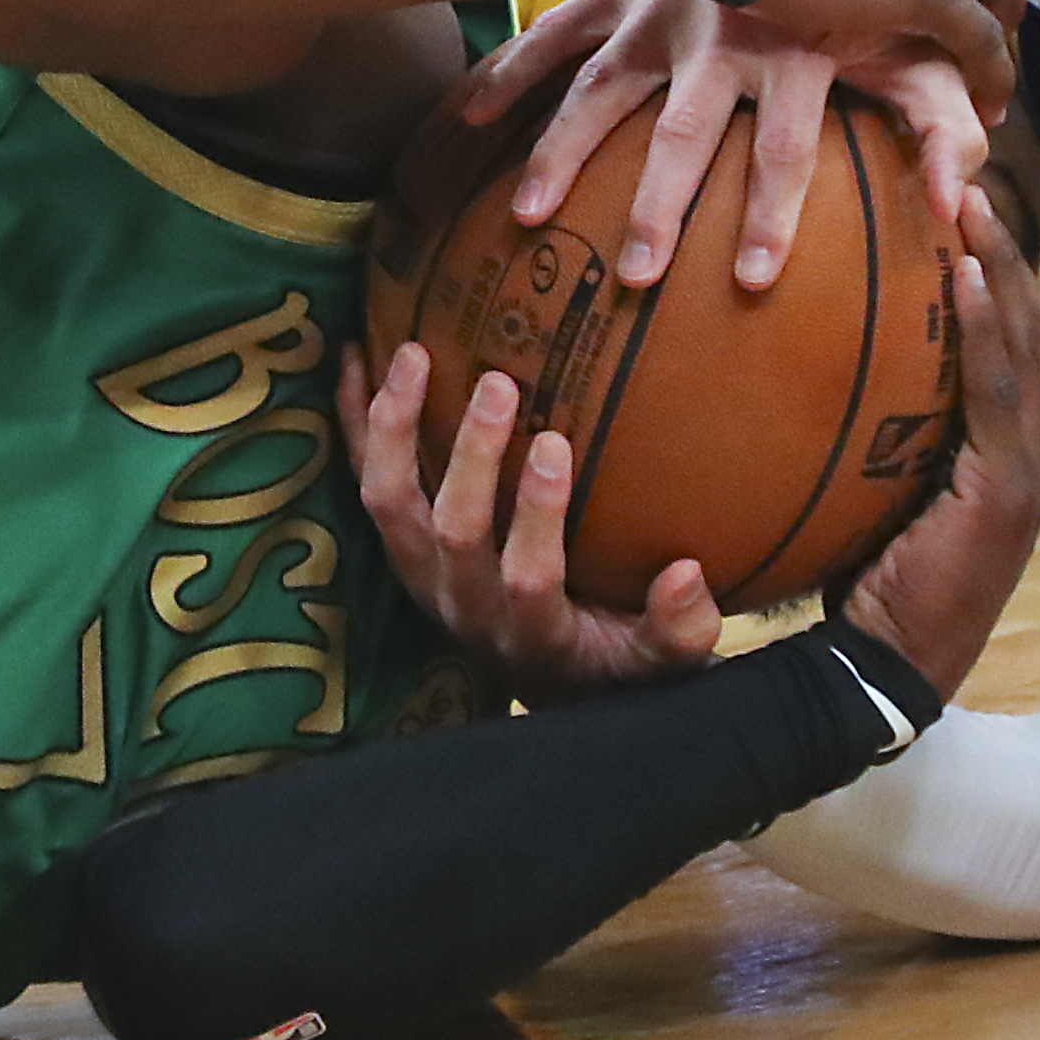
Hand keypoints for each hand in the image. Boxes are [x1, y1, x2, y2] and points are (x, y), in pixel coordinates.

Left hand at [339, 343, 724, 701]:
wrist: (544, 684)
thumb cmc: (611, 660)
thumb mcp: (659, 663)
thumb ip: (679, 630)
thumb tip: (686, 574)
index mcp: (531, 633)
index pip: (526, 576)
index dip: (534, 514)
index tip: (553, 445)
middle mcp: (463, 604)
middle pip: (448, 529)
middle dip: (468, 454)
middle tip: (496, 383)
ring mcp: (421, 576)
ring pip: (387, 502)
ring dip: (394, 428)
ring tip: (412, 355)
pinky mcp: (399, 549)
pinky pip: (363, 481)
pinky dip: (354, 424)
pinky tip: (353, 360)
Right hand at [466, 0, 988, 289]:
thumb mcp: (919, 48)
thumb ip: (945, 124)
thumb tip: (960, 203)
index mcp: (795, 51)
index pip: (784, 146)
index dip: (771, 215)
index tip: (750, 281)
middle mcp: (720, 36)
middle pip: (682, 133)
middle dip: (656, 206)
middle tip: (633, 277)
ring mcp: (661, 12)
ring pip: (602, 86)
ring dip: (563, 151)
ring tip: (527, 218)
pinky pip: (556, 31)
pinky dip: (511, 70)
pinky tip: (468, 116)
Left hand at [839, 187, 1039, 700]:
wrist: (880, 675)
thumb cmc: (855, 597)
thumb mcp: (857, 502)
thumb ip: (852, 442)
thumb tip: (788, 374)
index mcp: (997, 455)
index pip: (1013, 348)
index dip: (999, 279)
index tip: (962, 213)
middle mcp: (1025, 453)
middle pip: (1035, 328)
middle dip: (1010, 252)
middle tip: (969, 180)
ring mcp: (1025, 470)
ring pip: (1029, 344)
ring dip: (1002, 266)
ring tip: (969, 201)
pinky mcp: (1009, 490)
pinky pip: (997, 390)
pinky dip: (985, 325)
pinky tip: (962, 272)